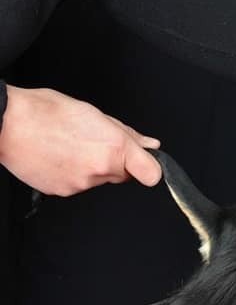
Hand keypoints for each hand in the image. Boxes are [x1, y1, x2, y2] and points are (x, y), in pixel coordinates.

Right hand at [0, 85, 161, 196]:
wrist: (5, 125)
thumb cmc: (43, 112)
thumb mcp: (92, 113)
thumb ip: (126, 133)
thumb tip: (149, 145)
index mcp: (113, 148)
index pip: (151, 173)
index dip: (150, 168)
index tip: (146, 163)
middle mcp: (100, 170)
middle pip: (122, 174)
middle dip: (114, 161)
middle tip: (92, 142)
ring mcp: (81, 184)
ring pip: (98, 179)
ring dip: (91, 167)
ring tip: (69, 146)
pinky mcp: (63, 191)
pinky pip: (77, 185)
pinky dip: (72, 174)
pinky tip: (58, 157)